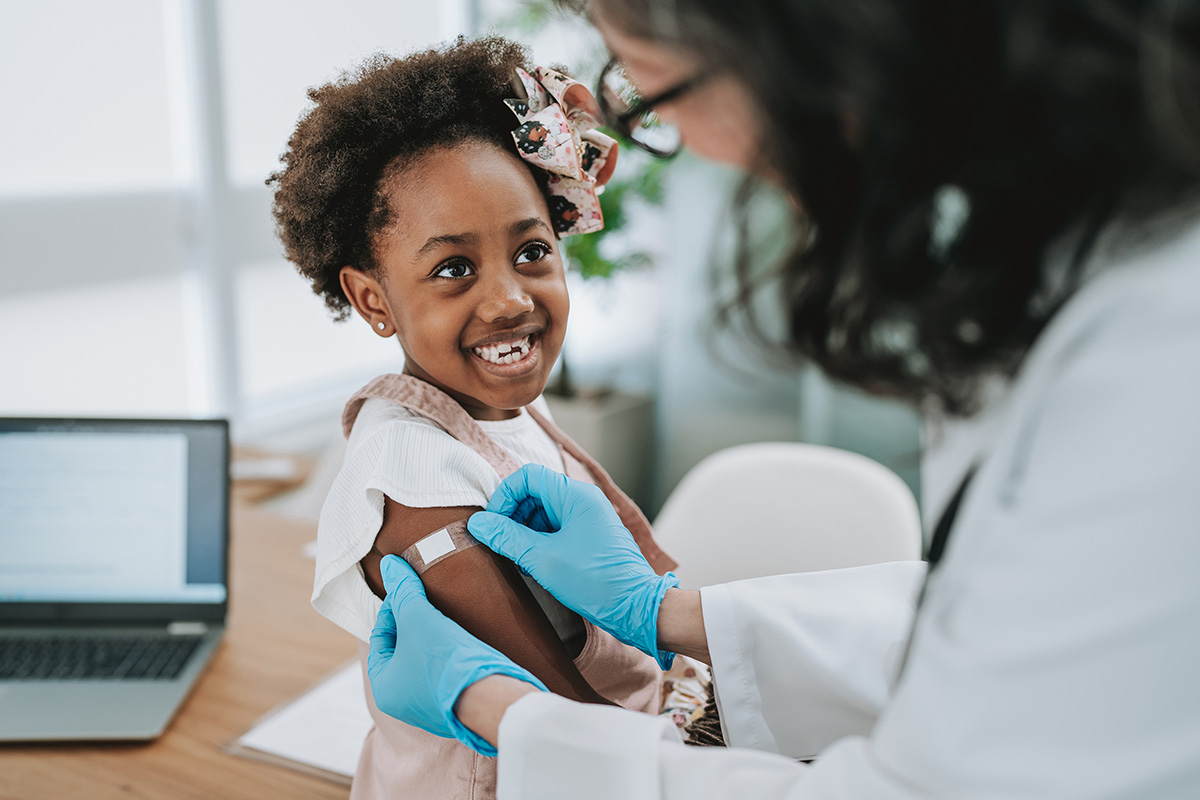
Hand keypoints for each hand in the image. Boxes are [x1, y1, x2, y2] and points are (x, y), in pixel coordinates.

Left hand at [367, 555, 546, 755]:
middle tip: (428, 600)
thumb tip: (390, 565)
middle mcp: (402, 702)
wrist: (491, 697)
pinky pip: (446, 672)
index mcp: (384, 687)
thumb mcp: (418, 618)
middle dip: (413, 622)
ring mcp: (431, 706)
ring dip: (433, 637)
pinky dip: (449, 654)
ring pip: (425, 661)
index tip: (411, 590)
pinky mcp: (456, 704)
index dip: (393, 608)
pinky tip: (462, 636)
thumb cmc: (444, 661)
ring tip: (446, 613)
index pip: (380, 637)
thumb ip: (403, 591)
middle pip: (402, 649)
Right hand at [468, 464, 679, 668]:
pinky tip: (535, 563)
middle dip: (514, 516)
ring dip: (525, 531)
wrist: (635, 607)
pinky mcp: (590, 535)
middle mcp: (584, 500)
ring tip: (519, 558)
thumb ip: (507, 537)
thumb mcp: (542, 558)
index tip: (494, 523)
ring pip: (545, 512)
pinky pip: (557, 527)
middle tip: (503, 543)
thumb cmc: (595, 581)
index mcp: (576, 496)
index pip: (528, 476)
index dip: (505, 496)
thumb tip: (478, 523)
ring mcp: (589, 517)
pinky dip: (540, 541)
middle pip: (535, 493)